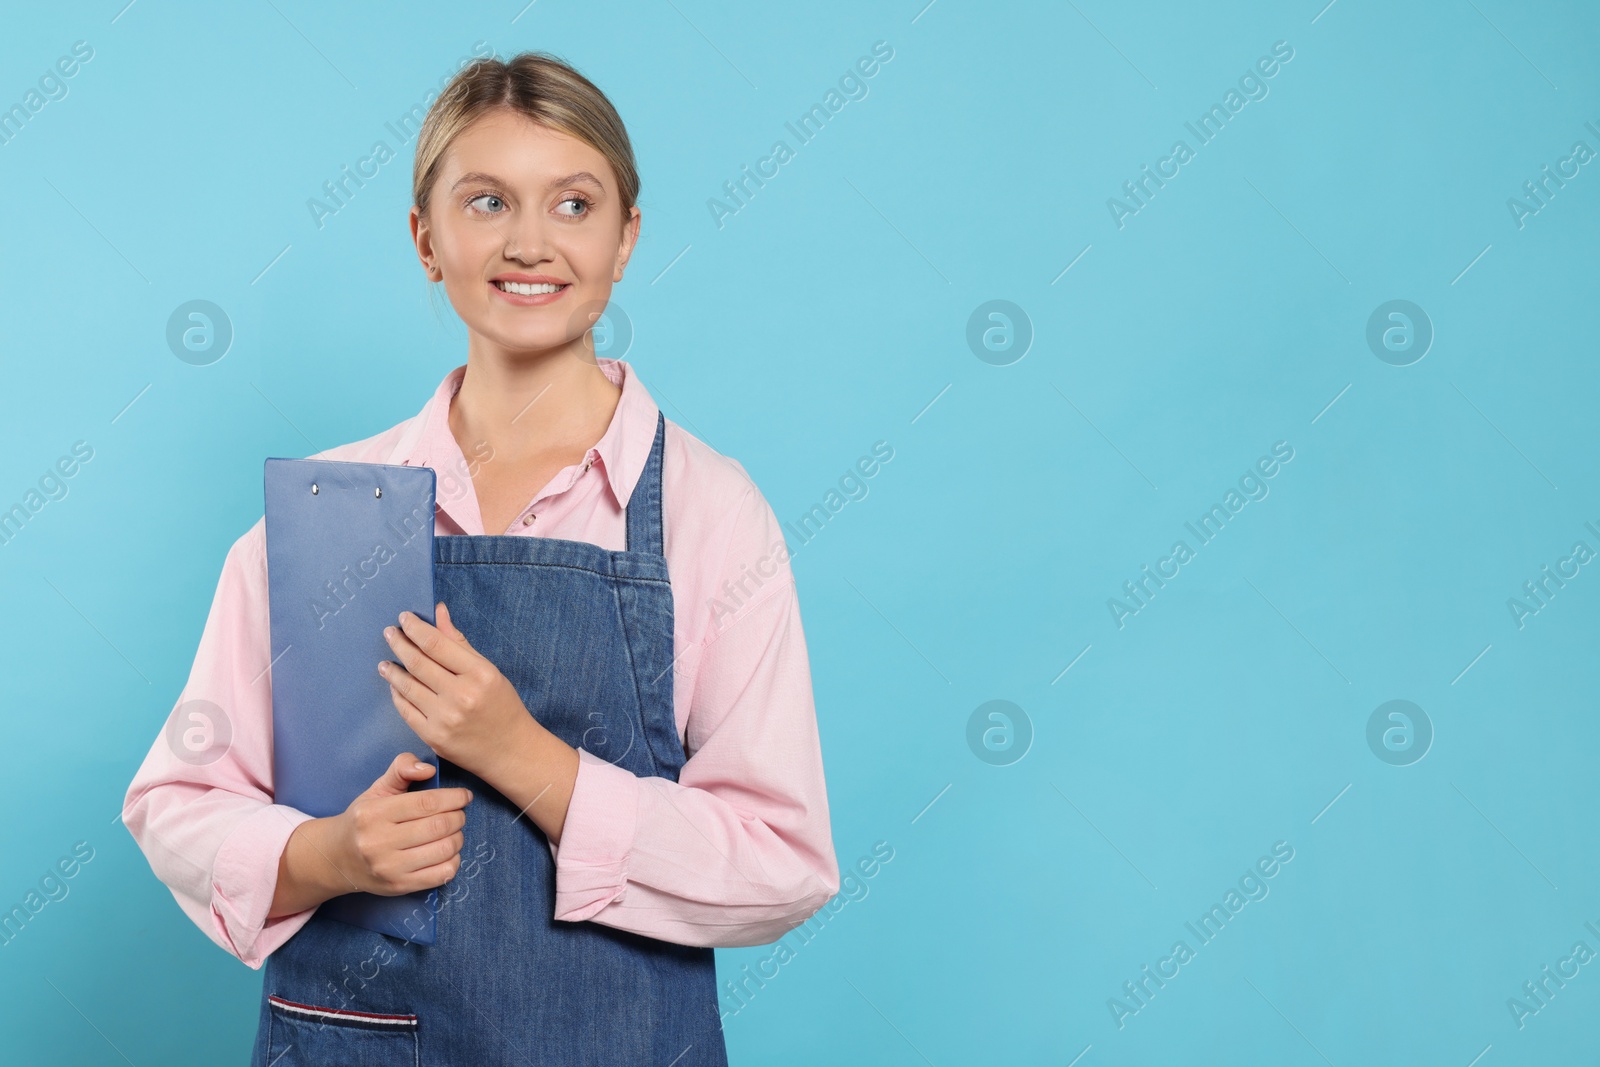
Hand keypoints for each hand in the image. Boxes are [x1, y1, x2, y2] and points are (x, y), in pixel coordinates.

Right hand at [330, 752, 472, 896]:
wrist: (338, 858)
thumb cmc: (364, 820)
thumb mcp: (377, 789)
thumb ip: (402, 769)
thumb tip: (429, 769)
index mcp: (373, 814)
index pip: (426, 803)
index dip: (454, 798)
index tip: (464, 796)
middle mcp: (379, 842)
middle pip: (438, 826)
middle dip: (458, 817)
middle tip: (459, 813)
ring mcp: (390, 868)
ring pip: (444, 850)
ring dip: (458, 837)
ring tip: (453, 831)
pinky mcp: (399, 887)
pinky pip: (442, 874)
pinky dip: (454, 860)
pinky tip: (447, 851)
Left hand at [379, 601, 536, 776]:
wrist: (510, 750)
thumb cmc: (502, 706)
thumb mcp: (489, 670)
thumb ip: (460, 642)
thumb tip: (439, 612)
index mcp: (479, 674)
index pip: (436, 644)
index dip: (415, 628)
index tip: (404, 618)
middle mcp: (461, 695)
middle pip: (418, 663)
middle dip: (399, 644)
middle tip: (389, 633)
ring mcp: (445, 718)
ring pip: (408, 686)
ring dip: (392, 671)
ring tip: (385, 662)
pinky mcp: (433, 737)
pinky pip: (406, 710)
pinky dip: (397, 694)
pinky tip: (394, 685)